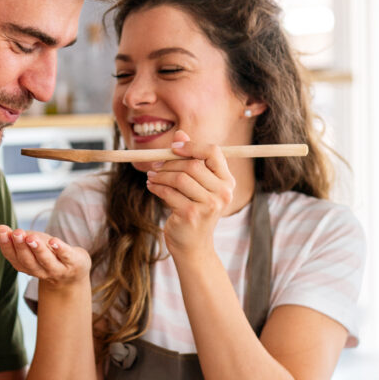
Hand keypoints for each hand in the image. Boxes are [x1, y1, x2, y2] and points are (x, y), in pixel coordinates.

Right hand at [0, 225, 91, 290]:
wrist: (73, 273)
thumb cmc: (48, 254)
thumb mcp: (32, 246)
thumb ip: (17, 238)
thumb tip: (0, 229)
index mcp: (26, 265)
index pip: (13, 257)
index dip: (6, 244)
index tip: (0, 230)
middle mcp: (40, 270)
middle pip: (28, 260)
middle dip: (21, 246)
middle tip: (16, 233)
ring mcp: (57, 268)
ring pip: (46, 260)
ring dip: (37, 249)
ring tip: (31, 237)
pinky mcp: (73, 262)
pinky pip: (66, 256)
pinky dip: (59, 249)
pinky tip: (54, 241)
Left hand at [144, 130, 234, 256]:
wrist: (193, 246)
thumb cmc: (195, 210)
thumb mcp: (197, 185)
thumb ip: (191, 159)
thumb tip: (179, 133)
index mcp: (227, 182)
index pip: (213, 152)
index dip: (192, 145)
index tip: (174, 147)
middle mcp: (223, 193)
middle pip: (193, 165)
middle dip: (170, 162)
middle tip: (155, 165)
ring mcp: (209, 205)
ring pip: (180, 178)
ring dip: (161, 175)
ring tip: (152, 176)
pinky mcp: (191, 214)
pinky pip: (169, 193)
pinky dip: (157, 187)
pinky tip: (151, 186)